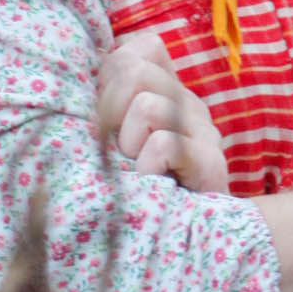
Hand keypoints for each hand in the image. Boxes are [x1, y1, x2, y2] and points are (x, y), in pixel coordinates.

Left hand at [96, 29, 229, 194]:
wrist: (181, 243)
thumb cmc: (136, 189)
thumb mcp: (113, 140)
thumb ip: (103, 105)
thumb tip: (80, 72)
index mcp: (169, 92)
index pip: (143, 48)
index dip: (111, 74)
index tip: (106, 115)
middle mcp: (190, 106)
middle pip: (134, 70)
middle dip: (108, 109)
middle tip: (115, 148)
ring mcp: (204, 134)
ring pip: (147, 105)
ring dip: (126, 143)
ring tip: (134, 168)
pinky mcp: (212, 166)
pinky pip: (163, 145)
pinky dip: (145, 168)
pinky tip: (149, 184)